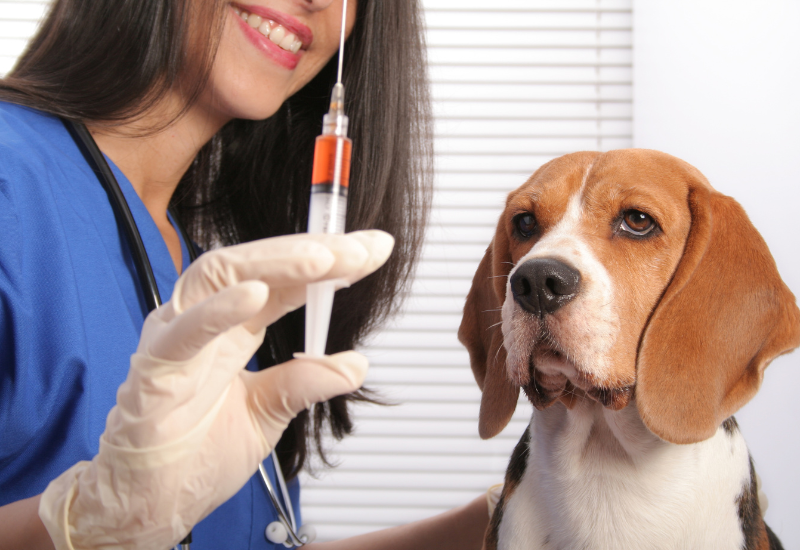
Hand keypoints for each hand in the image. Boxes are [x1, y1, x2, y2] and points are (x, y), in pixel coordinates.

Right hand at [39, 231, 393, 549]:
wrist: (151, 504)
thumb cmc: (193, 455)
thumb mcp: (266, 414)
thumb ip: (304, 382)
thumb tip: (355, 365)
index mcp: (232, 330)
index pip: (285, 281)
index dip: (329, 263)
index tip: (374, 250)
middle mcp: (204, 323)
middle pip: (257, 266)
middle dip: (312, 253)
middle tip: (360, 251)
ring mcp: (176, 339)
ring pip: (219, 276)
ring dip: (273, 263)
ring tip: (320, 258)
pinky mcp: (153, 368)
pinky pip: (184, 332)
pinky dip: (219, 310)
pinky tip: (257, 293)